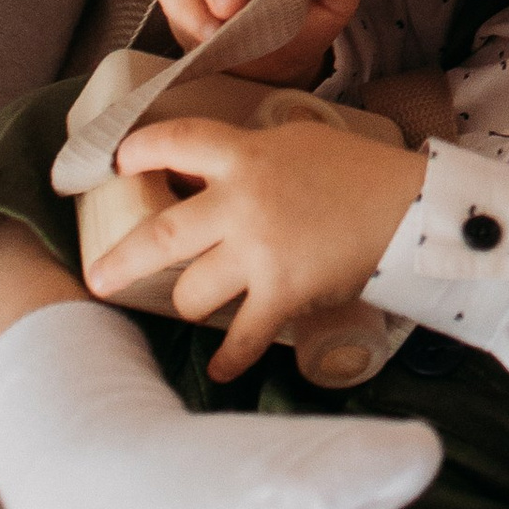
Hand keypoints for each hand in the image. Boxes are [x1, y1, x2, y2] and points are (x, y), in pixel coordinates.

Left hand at [95, 116, 423, 381]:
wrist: (411, 207)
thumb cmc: (361, 170)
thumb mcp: (302, 141)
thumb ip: (257, 152)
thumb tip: (225, 159)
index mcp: (244, 155)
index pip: (175, 141)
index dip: (140, 151)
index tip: (120, 164)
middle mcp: (239, 202)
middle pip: (159, 234)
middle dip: (120, 261)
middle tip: (97, 277)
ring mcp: (257, 250)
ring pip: (192, 291)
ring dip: (189, 303)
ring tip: (194, 307)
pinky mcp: (282, 291)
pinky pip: (241, 336)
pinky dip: (229, 357)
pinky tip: (220, 368)